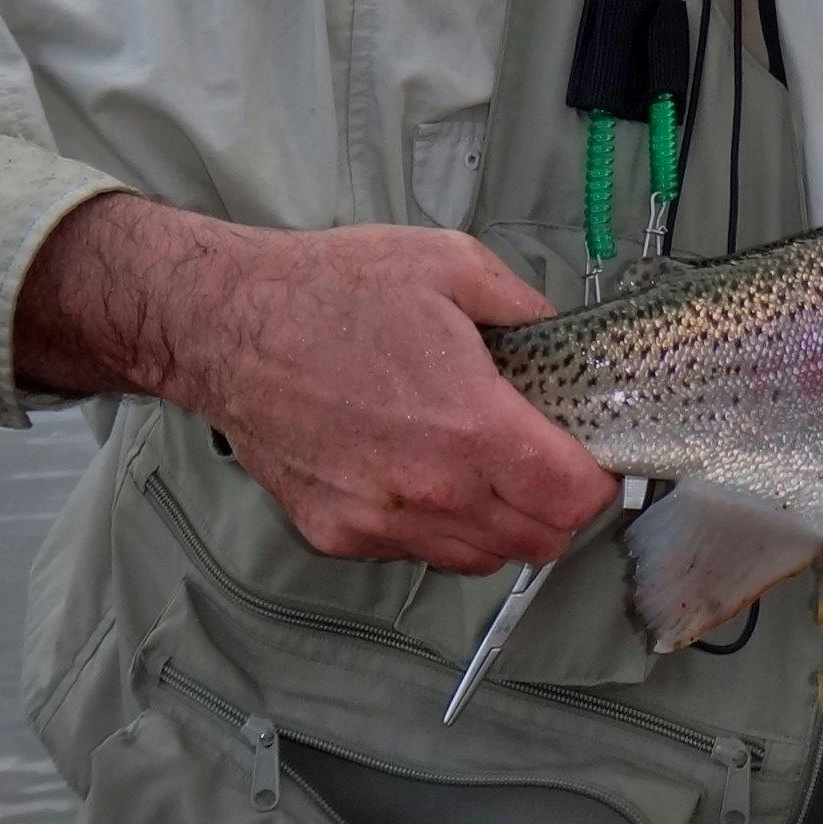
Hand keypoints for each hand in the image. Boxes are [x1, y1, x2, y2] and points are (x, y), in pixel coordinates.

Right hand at [16, 194, 615, 575]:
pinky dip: (439, 525)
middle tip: (549, 458)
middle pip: (536, 543)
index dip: (598, 480)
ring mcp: (377, 521)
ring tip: (486, 462)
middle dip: (559, 506)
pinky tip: (424, 468)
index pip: (572, 500)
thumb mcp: (456, 266)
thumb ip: (528, 312)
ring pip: (479, 557)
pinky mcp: (336, 533)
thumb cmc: (332, 289)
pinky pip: (417, 550)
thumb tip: (565, 341)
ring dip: (502, 522)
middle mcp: (426, 491)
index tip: (593, 454)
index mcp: (469, 425)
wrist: (224, 323)